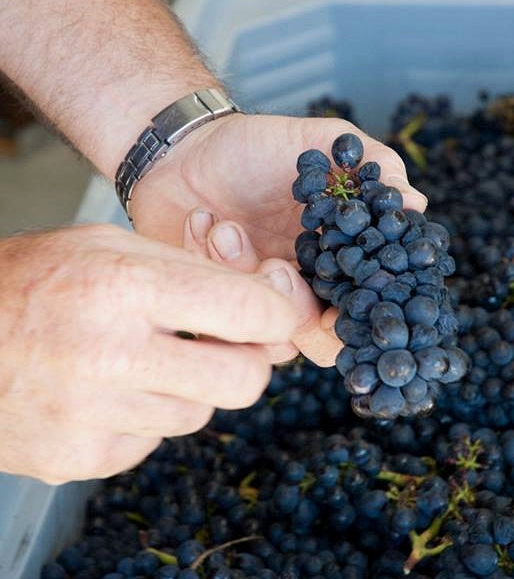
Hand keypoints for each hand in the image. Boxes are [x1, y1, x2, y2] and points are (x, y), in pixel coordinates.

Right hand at [0, 224, 296, 483]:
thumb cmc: (37, 279)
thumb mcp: (113, 248)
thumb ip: (196, 274)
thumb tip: (270, 308)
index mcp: (122, 286)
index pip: (245, 311)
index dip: (280, 314)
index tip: (279, 314)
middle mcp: (107, 355)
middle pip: (243, 381)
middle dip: (247, 361)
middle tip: (222, 343)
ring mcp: (89, 417)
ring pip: (200, 413)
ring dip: (191, 387)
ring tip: (144, 359)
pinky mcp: (75, 460)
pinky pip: (154, 441)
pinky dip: (148, 415)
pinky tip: (110, 390)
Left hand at [129, 114, 426, 363]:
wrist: (188, 149)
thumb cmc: (259, 149)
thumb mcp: (321, 142)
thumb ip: (372, 164)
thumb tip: (416, 202)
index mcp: (337, 262)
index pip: (363, 311)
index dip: (363, 317)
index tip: (344, 304)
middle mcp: (301, 290)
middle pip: (319, 342)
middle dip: (296, 306)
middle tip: (279, 266)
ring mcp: (255, 299)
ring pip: (262, 331)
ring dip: (244, 276)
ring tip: (226, 228)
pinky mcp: (212, 301)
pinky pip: (212, 311)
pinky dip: (207, 264)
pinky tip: (202, 222)